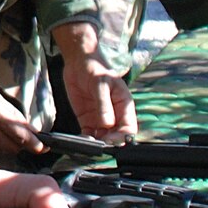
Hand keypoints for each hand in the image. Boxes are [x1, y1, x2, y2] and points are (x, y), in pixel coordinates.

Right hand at [0, 72, 42, 155]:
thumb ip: (12, 114)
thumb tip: (30, 129)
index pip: (19, 132)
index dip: (33, 142)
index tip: (43, 147)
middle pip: (13, 146)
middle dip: (24, 146)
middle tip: (32, 144)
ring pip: (2, 150)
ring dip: (12, 148)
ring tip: (13, 140)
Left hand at [50, 22, 135, 141]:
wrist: (78, 62)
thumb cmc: (95, 68)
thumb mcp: (100, 84)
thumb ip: (103, 105)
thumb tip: (107, 124)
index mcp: (124, 105)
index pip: (129, 128)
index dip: (122, 137)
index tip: (111, 141)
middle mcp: (115, 115)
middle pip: (116, 136)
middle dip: (109, 143)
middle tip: (97, 145)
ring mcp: (101, 119)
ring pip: (103, 138)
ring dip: (96, 144)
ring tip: (87, 143)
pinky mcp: (88, 120)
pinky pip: (89, 135)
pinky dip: (85, 141)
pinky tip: (80, 141)